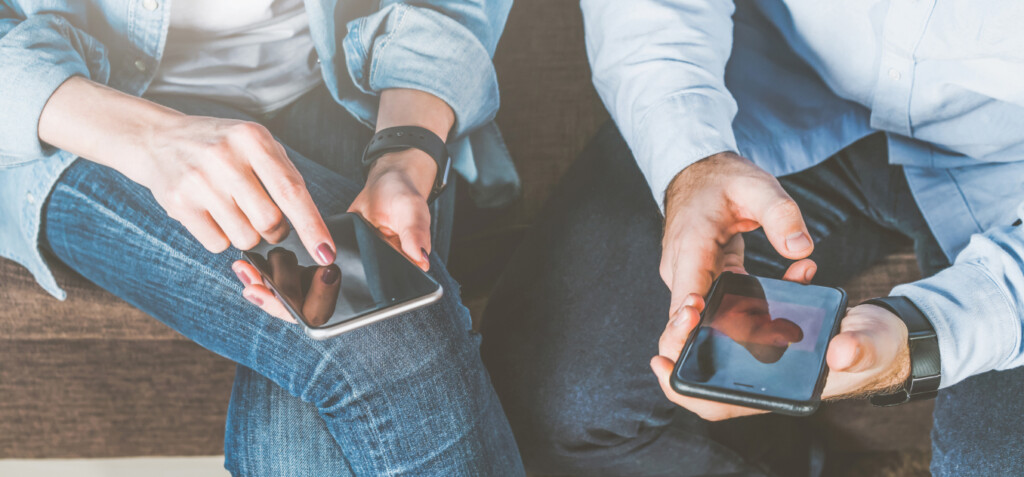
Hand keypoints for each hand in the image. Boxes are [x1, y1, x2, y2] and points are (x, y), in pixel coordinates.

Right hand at [37, 78, 334, 262]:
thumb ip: (285, 176)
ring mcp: (198, 180)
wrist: (159, 139)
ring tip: (234, 210)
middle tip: (266, 219)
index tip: (326, 253)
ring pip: (245, 238)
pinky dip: (222, 237)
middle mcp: (224, 157)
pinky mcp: (177, 202)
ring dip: (248, 234)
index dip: (312, 227)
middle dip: (276, 231)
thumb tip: (313, 229)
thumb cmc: (222, 147)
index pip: (291, 191)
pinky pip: (217, 244)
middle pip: (269, 221)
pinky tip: (212, 213)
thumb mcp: (256, 144)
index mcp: (252, 138)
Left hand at [231, 88, 451, 321]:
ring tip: (244, 271)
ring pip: (296, 292)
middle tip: (252, 286)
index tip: (283, 302)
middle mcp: (350, 285)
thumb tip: (421, 258)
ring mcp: (331, 273)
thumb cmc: (405, 199)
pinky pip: (292, 271)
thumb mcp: (411, 214)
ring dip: (269, 286)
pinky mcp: (317, 257)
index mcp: (374, 286)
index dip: (309, 313)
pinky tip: (249, 259)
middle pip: (309, 307)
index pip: (340, 312)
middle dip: (277, 300)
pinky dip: (271, 269)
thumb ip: (415, 236)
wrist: (392, 181)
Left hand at [651, 294, 911, 420]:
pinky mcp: (764, 327)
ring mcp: (760, 352)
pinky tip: (737, 273)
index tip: (662, 363)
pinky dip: (732, 297)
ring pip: (713, 343)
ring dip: (700, 320)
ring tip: (694, 297)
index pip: (719, 403)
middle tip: (681, 313)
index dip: (686, 390)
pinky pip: (735, 317)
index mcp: (779, 391)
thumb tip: (839, 353)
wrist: (881, 331)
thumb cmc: (876, 347)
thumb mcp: (872, 346)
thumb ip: (858, 350)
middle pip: (704, 370)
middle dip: (683, 345)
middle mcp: (760, 375)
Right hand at [660, 152, 813, 321]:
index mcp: (690, 248)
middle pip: (703, 321)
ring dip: (761, 312)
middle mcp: (683, 271)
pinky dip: (759, 298)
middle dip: (748, 329)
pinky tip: (792, 277)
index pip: (684, 304)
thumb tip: (801, 249)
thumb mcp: (756, 186)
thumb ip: (780, 214)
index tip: (725, 332)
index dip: (694, 329)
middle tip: (789, 328)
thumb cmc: (720, 180)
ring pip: (719, 315)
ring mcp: (691, 279)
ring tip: (801, 281)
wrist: (697, 174)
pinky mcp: (703, 281)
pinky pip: (727, 302)